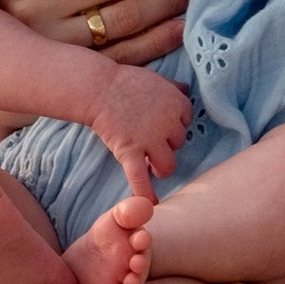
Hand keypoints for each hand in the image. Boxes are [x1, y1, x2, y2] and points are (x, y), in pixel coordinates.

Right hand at [87, 60, 191, 183]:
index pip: (186, 122)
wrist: (98, 87)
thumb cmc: (125, 81)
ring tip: (151, 167)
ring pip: (167, 165)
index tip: (161, 126)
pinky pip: (140, 177)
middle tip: (150, 141)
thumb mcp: (156, 79)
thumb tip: (185, 89)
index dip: (173, 126)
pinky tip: (150, 204)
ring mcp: (150, 139)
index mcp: (177, 103)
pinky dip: (145, 193)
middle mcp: (168, 123)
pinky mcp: (130, 151)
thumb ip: (173, 86)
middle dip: (165, 145)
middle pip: (178, 144)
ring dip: (160, 168)